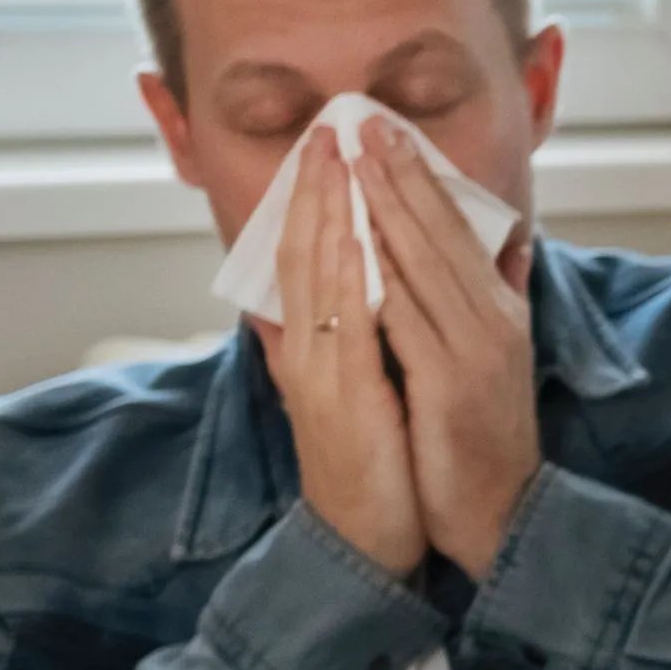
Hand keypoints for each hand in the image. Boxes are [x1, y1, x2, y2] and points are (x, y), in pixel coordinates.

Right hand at [261, 126, 423, 578]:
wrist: (365, 542)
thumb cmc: (368, 470)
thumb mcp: (351, 395)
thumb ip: (332, 347)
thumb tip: (305, 309)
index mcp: (310, 347)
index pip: (306, 259)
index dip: (314, 203)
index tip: (327, 147)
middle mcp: (303, 352)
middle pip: (301, 254)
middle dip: (314, 190)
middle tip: (326, 127)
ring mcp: (316, 374)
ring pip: (314, 278)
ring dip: (323, 215)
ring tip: (335, 158)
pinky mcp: (338, 399)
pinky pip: (342, 328)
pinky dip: (346, 279)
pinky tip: (355, 239)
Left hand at [363, 118, 540, 575]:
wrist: (500, 511)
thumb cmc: (485, 436)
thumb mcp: (500, 356)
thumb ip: (504, 297)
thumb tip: (512, 246)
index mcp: (497, 310)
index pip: (452, 229)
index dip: (416, 177)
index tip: (382, 130)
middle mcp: (491, 321)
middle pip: (436, 234)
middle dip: (398, 174)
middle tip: (363, 120)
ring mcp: (473, 351)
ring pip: (421, 265)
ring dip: (386, 208)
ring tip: (355, 160)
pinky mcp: (450, 384)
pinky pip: (408, 321)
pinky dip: (383, 279)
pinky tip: (358, 244)